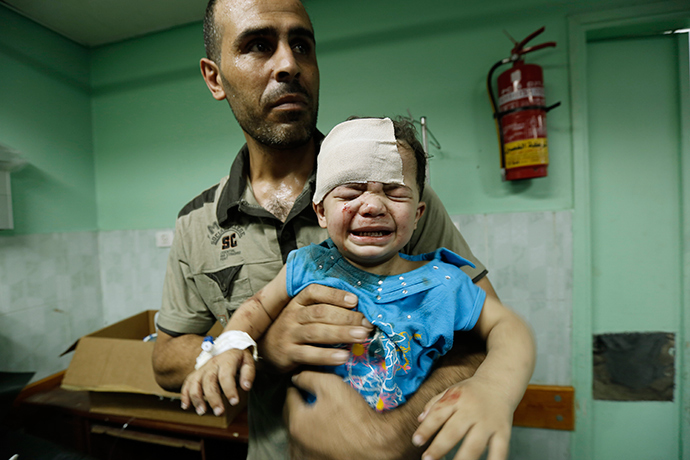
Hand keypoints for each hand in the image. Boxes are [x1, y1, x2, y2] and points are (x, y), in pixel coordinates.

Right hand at [179, 348, 254, 416]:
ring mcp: (202, 369)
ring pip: (195, 383)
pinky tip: (186, 406)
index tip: (234, 402)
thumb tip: (246, 387)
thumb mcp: (248, 361)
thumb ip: (248, 374)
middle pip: (209, 381)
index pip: (226, 376)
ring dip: (196, 398)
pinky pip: (187, 383)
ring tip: (202, 412)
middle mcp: (212, 364)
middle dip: (213, 398)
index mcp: (227, 360)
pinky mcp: (196, 373)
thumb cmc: (239, 358)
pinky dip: (185, 394)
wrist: (228, 346)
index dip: (229, 390)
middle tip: (219, 412)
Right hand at [259, 284, 371, 372]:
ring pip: (316, 332)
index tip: (355, 300)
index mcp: (297, 302)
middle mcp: (292, 316)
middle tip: (367, 323)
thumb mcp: (301, 313)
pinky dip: (327, 355)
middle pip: (320, 313)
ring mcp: (289, 335)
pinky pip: (309, 354)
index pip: (314, 292)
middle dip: (346, 317)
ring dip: (341, 333)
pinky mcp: (288, 354)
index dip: (335, 295)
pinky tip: (344, 356)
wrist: (264, 350)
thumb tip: (357, 306)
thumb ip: (323, 308)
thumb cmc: (292, 328)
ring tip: (362, 336)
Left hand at [285, 370, 405, 459]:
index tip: (303, 381)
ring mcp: (306, 457)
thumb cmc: (354, 415)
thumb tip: (296, 377)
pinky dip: (311, 440)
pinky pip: (308, 450)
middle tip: (309, 397)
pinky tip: (324, 434)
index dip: (297, 386)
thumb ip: (309, 377)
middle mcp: (296, 444)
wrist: (378, 447)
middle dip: (298, 406)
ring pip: (298, 436)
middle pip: (291, 418)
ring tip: (318, 416)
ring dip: (303, 425)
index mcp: (297, 422)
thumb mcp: (332, 386)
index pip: (289, 397)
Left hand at [412, 376, 512, 459]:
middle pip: (454, 431)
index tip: (416, 441)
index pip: (438, 414)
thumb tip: (420, 419)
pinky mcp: (503, 431)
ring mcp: (488, 422)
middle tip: (427, 459)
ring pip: (475, 444)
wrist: (499, 382)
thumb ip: (435, 404)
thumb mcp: (451, 391)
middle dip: (440, 447)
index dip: (426, 428)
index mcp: (456, 400)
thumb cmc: (470, 391)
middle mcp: (471, 411)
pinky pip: (500, 449)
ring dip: (463, 459)